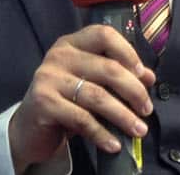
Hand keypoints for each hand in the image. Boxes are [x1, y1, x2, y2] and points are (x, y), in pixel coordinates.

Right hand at [8, 25, 154, 171]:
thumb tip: (149, 77)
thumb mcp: (93, 82)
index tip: (143, 75)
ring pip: (98, 96)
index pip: (104, 35)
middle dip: (134, 91)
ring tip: (139, 129)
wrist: (30, 126)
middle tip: (147, 110)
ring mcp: (48, 78)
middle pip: (108, 68)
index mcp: (73, 43)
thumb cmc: (67, 99)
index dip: (128, 52)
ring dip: (123, 116)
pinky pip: (81, 118)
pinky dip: (102, 133)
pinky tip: (114, 144)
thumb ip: (119, 75)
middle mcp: (59, 56)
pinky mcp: (43, 103)